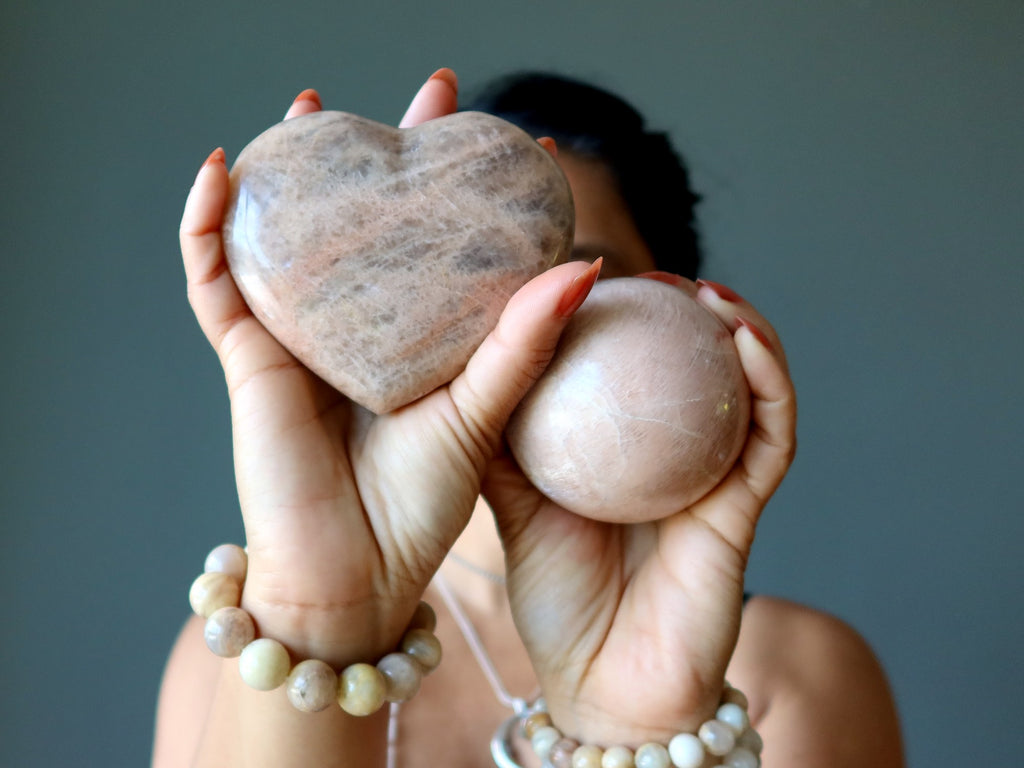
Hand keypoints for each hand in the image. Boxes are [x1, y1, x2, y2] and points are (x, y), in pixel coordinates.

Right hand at [178, 69, 599, 666]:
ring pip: (286, 235)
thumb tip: (585, 263)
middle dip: (389, 152)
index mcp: (417, 337)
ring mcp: (299, 338)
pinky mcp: (248, 358)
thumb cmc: (421, 507)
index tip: (517, 141)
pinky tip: (224, 169)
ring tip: (312, 105)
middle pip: (368, 220)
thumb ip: (524, 342)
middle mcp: (359, 328)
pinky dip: (207, 225)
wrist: (355, 576)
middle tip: (432, 90)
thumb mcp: (484, 411)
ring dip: (294, 168)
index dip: (472, 188)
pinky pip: (215, 279)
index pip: (444, 241)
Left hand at [482, 275, 796, 743]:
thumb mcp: (516, 501)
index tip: (607, 273)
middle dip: (691, 314)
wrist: (601, 682)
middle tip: (663, 275)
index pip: (638, 369)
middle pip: (698, 371)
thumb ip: (501, 438)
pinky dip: (770, 386)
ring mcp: (716, 479)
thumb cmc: (557, 598)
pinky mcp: (745, 508)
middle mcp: (677, 458)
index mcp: (627, 452)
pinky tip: (744, 342)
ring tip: (709, 292)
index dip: (631, 318)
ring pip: (750, 390)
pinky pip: (771, 438)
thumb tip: (475, 357)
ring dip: (743, 332)